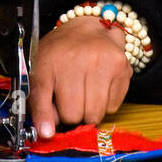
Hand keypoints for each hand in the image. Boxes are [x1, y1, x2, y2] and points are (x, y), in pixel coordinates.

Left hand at [29, 15, 131, 139]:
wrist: (90, 28)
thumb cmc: (61, 52)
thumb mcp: (40, 71)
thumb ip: (39, 103)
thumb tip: (46, 133)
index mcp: (52, 61)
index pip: (47, 102)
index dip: (47, 120)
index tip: (47, 131)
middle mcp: (79, 60)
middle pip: (75, 115)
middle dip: (71, 113)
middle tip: (69, 99)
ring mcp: (103, 64)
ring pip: (96, 114)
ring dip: (89, 111)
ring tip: (84, 94)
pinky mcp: (122, 69)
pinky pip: (113, 107)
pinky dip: (105, 104)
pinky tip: (99, 87)